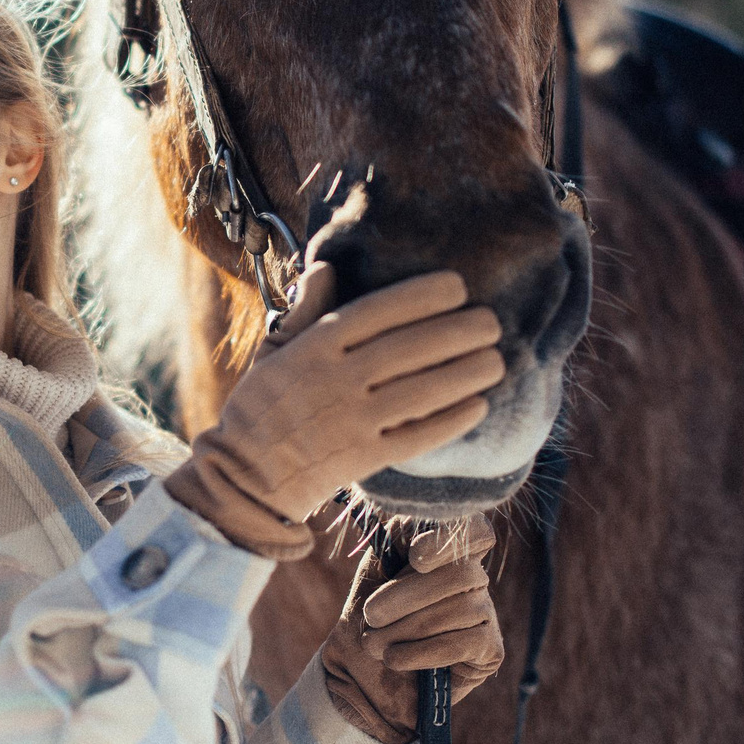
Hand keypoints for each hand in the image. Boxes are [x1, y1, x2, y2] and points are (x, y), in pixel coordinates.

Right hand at [162, 261, 504, 556]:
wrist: (247, 476)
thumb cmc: (262, 405)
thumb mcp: (273, 350)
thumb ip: (305, 310)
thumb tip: (327, 267)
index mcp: (314, 347)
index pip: (376, 311)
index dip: (421, 296)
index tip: (457, 286)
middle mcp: (336, 380)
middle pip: (409, 349)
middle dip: (458, 333)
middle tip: (491, 323)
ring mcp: (351, 421)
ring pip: (421, 391)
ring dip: (465, 374)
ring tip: (496, 361)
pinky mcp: (364, 458)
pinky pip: (417, 436)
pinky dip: (450, 421)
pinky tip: (477, 406)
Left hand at [321, 522, 506, 743]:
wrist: (361, 679)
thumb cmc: (367, 622)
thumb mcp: (373, 573)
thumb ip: (397, 541)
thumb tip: (419, 527)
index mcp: (445, 553)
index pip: (475, 529)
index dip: (451, 540)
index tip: (416, 557)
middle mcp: (473, 578)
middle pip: (461, 573)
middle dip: (407, 595)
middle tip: (370, 616)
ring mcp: (486, 614)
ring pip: (461, 609)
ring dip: (407, 628)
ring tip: (375, 644)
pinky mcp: (490, 651)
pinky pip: (464, 642)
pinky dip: (423, 651)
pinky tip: (396, 660)